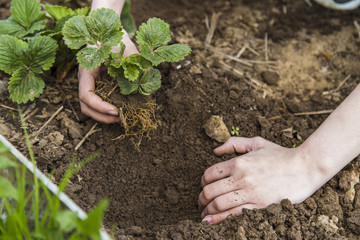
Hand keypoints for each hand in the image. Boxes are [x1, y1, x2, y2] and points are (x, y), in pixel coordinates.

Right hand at [78, 30, 138, 122]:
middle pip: (85, 106)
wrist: (110, 34)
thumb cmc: (116, 39)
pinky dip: (105, 110)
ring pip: (89, 107)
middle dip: (101, 116)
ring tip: (120, 117)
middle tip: (119, 118)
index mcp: (86, 71)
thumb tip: (147, 76)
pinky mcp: (96, 86)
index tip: (115, 111)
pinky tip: (119, 110)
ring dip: (102, 116)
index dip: (99, 106)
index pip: (85, 95)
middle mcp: (85, 80)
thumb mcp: (126, 48)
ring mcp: (89, 84)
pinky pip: (96, 103)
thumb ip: (135, 61)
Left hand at [198, 137, 320, 223]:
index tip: (203, 187)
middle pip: (210, 191)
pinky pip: (234, 215)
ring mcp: (250, 193)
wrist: (305, 168)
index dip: (202, 182)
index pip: (209, 174)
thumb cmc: (281, 155)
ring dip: (207, 211)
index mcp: (238, 162)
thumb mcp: (257, 143)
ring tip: (204, 215)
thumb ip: (234, 143)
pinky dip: (220, 220)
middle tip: (200, 203)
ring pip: (218, 205)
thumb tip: (215, 150)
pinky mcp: (260, 206)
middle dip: (201, 199)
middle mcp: (241, 177)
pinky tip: (212, 222)